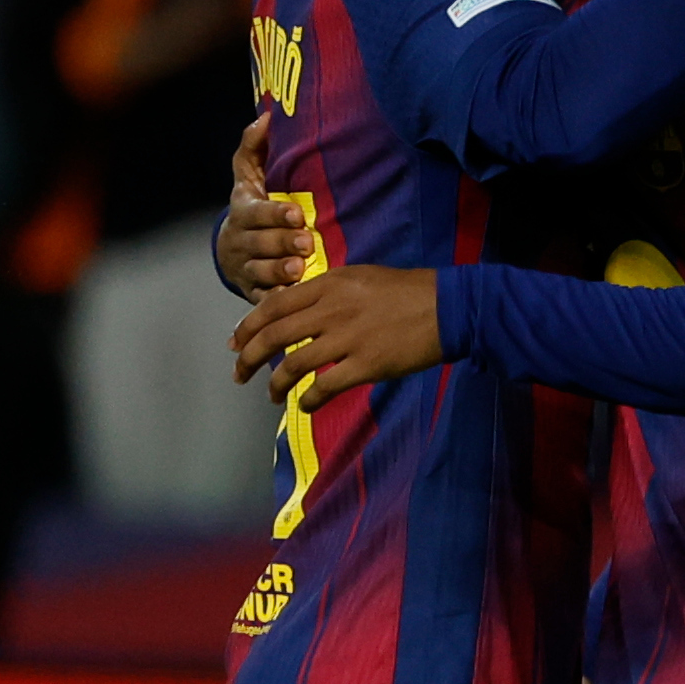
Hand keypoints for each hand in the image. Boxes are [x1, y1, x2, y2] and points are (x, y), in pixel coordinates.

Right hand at [214, 108, 322, 301]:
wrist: (234, 248)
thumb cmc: (253, 204)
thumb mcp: (249, 175)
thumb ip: (255, 147)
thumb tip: (266, 117)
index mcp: (243, 212)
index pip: (256, 213)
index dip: (275, 214)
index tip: (297, 213)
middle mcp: (241, 241)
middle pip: (259, 243)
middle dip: (281, 242)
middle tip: (305, 242)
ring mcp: (246, 268)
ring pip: (259, 272)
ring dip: (278, 272)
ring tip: (299, 270)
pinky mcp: (254, 291)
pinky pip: (263, 298)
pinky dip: (275, 300)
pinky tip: (292, 298)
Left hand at [233, 260, 443, 395]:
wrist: (448, 307)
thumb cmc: (407, 291)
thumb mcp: (359, 278)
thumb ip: (326, 291)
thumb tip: (297, 310)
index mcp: (327, 285)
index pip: (273, 306)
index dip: (248, 327)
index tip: (236, 343)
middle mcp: (330, 310)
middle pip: (274, 335)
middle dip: (249, 358)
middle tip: (240, 374)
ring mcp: (347, 338)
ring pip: (293, 364)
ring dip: (276, 383)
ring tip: (271, 394)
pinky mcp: (366, 364)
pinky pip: (325, 386)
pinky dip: (309, 400)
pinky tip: (306, 406)